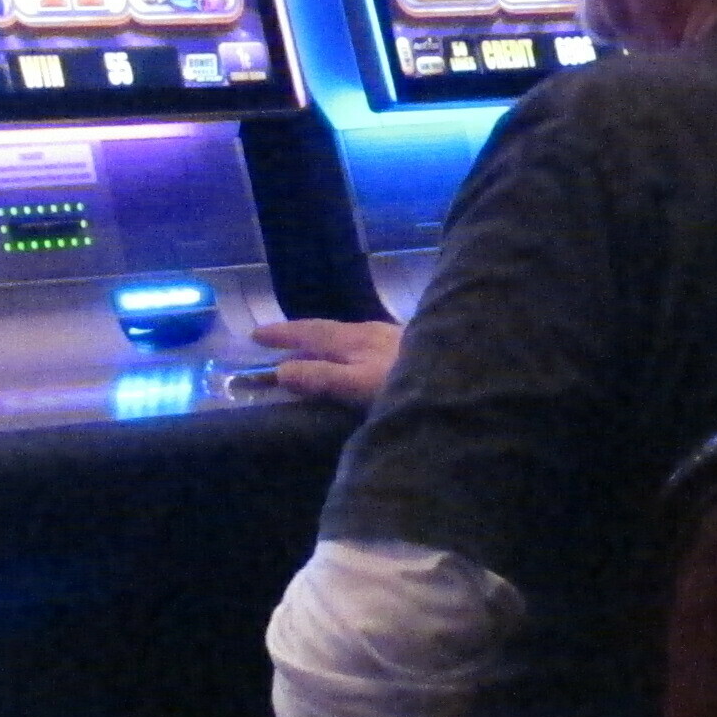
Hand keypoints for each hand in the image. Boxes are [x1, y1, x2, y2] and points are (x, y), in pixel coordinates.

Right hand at [253, 318, 402, 406]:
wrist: (462, 378)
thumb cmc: (404, 383)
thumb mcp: (358, 385)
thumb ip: (320, 377)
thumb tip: (279, 370)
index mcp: (353, 338)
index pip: (309, 331)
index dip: (282, 334)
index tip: (254, 335)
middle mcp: (368, 331)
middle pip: (325, 331)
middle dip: (297, 337)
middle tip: (272, 343)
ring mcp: (390, 338)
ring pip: (344, 337)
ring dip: (319, 344)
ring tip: (303, 353)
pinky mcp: (407, 349)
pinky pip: (360, 345)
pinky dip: (341, 350)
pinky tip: (348, 361)